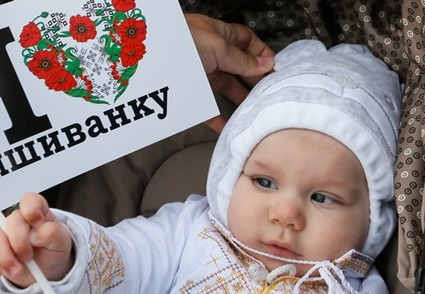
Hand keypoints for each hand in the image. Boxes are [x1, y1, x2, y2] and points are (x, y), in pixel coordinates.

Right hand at [0, 192, 73, 287]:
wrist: (47, 272)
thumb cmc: (54, 251)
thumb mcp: (61, 242)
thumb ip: (52, 233)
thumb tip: (36, 234)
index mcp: (37, 213)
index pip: (30, 201)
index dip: (31, 209)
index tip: (38, 223)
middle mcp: (19, 222)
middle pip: (12, 221)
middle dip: (19, 242)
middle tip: (29, 256)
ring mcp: (5, 236)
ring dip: (6, 257)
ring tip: (18, 269)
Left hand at [185, 13, 274, 132]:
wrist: (148, 57)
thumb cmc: (181, 41)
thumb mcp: (217, 47)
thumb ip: (241, 59)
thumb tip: (266, 65)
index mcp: (219, 35)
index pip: (246, 42)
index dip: (261, 54)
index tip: (275, 70)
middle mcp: (211, 53)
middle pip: (238, 67)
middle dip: (253, 80)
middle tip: (269, 95)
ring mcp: (200, 72)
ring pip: (225, 87)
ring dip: (238, 100)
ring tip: (253, 112)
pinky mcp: (189, 91)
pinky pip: (205, 106)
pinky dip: (216, 118)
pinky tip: (226, 128)